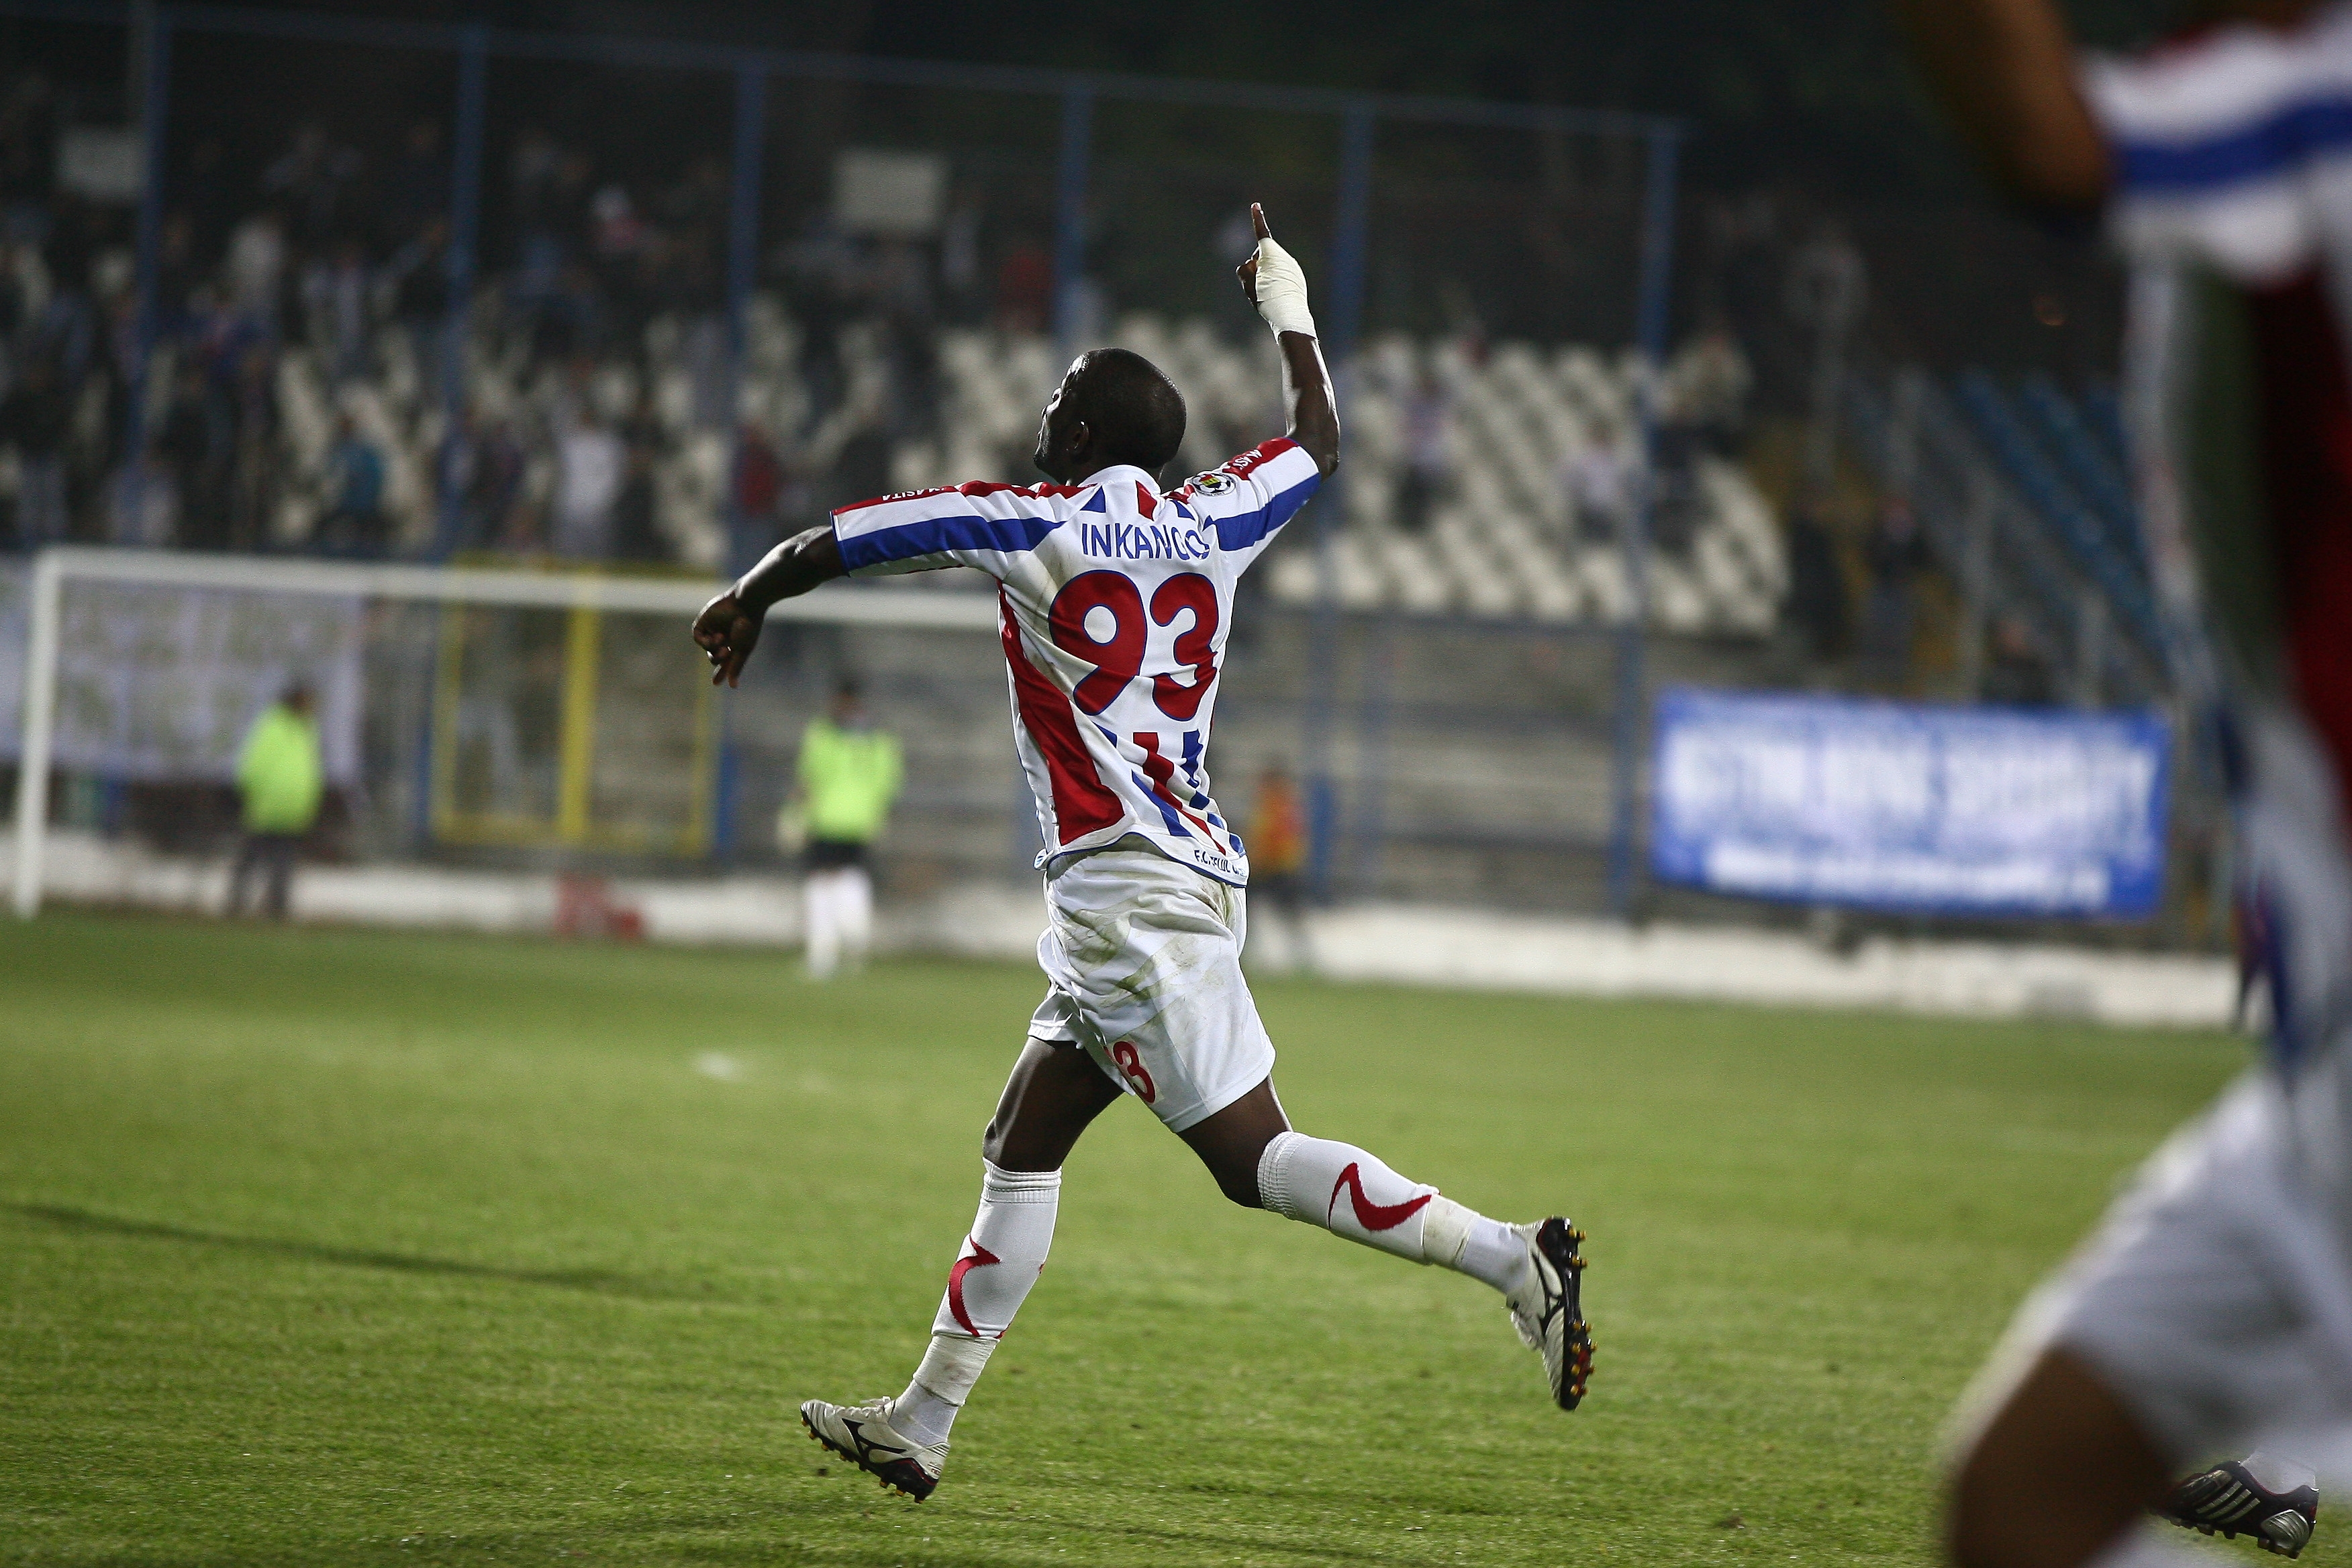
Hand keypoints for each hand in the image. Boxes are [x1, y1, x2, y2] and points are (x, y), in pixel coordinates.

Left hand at [692, 591, 761, 687]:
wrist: (746, 604)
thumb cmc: (748, 627)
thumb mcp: (742, 650)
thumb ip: (735, 667)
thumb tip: (733, 686)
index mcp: (734, 645)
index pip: (725, 663)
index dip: (721, 673)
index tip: (716, 684)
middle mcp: (723, 638)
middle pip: (714, 657)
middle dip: (718, 658)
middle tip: (726, 653)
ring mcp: (713, 629)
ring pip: (706, 647)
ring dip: (712, 647)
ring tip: (722, 638)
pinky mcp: (704, 621)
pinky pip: (697, 636)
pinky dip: (703, 640)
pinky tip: (713, 637)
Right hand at [1234, 202, 1314, 337]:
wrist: (1290, 315)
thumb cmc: (1267, 299)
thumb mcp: (1249, 285)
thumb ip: (1246, 271)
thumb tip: (1252, 266)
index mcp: (1271, 254)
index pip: (1261, 232)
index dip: (1256, 219)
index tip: (1255, 205)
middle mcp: (1283, 256)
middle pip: (1261, 257)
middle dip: (1256, 267)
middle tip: (1257, 285)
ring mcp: (1292, 266)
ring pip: (1272, 267)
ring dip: (1266, 276)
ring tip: (1268, 294)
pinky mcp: (1296, 276)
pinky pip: (1281, 275)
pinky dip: (1276, 283)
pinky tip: (1277, 297)